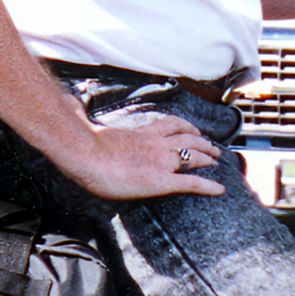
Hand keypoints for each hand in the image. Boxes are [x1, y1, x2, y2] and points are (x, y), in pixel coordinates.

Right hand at [62, 107, 228, 200]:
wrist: (86, 154)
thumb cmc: (84, 146)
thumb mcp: (94, 130)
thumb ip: (95, 121)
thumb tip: (75, 106)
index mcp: (142, 132)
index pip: (170, 126)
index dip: (185, 128)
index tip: (193, 130)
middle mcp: (157, 143)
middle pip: (187, 138)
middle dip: (203, 142)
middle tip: (213, 147)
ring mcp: (161, 161)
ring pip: (194, 155)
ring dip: (208, 157)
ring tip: (218, 161)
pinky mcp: (163, 180)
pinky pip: (192, 182)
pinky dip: (209, 186)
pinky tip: (220, 190)